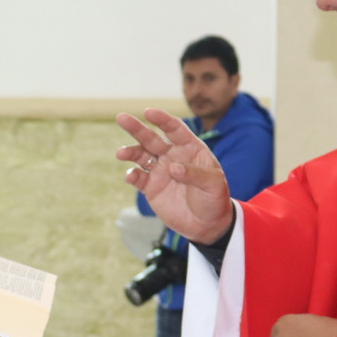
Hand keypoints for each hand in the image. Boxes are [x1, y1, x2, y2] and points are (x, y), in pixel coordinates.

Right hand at [115, 109, 232, 243]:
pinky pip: (138, 178)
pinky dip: (132, 175)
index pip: (175, 129)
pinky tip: (130, 176)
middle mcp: (172, 155)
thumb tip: (173, 167)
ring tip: (121, 153)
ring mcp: (160, 171)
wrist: (207, 224)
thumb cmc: (214, 198)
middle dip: (136, 128)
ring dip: (130, 152)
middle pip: (152, 138)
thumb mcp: (213, 184)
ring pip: (141, 156)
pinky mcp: (151, 187)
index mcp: (190, 148)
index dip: (162, 120)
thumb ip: (194, 174)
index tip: (149, 112)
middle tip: (121, 118)